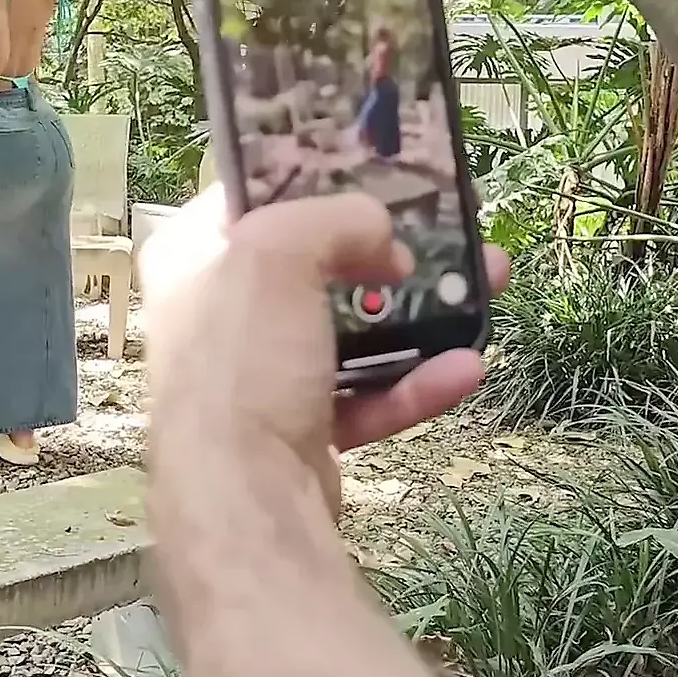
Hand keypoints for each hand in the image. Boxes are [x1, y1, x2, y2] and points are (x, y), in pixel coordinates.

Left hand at [140, 186, 509, 516]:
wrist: (245, 499)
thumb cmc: (245, 359)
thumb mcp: (280, 252)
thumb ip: (335, 217)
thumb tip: (380, 234)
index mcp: (193, 256)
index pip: (254, 195)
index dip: (317, 181)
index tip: (381, 177)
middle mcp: (218, 312)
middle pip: (316, 265)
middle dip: (390, 252)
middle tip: (450, 239)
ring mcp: (258, 376)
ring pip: (350, 331)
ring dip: (419, 316)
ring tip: (484, 290)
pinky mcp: (297, 430)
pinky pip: (363, 396)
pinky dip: (411, 384)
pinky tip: (464, 370)